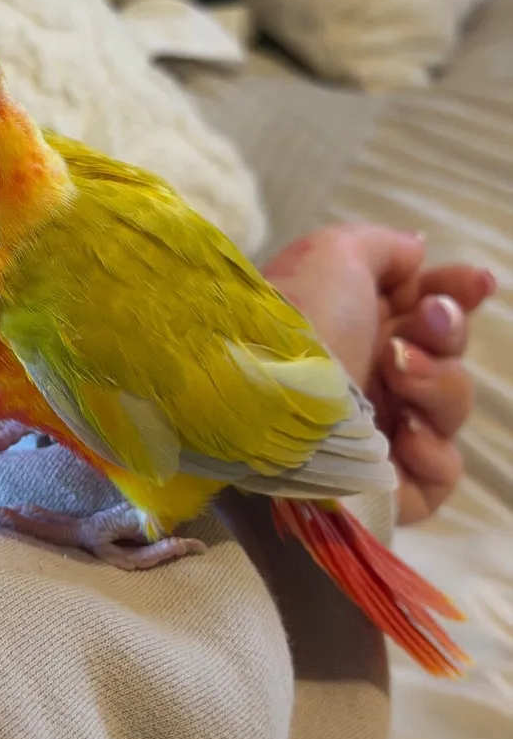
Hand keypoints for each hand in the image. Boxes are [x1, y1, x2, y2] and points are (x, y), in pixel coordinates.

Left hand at [262, 224, 494, 524]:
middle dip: (447, 331)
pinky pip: (440, 475)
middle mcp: (363, 377)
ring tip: (398, 372)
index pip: (420, 310)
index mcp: (350, 325)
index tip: (478, 282)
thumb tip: (416, 250)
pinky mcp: (384, 491)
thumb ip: (382, 247)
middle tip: (428, 321)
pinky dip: (433, 453)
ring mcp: (374, 435)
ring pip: (449, 407)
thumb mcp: (333, 254)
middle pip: (443, 354)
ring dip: (437, 383)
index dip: (454, 294)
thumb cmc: (298, 320)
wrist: (259, 402)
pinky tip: (406, 437)